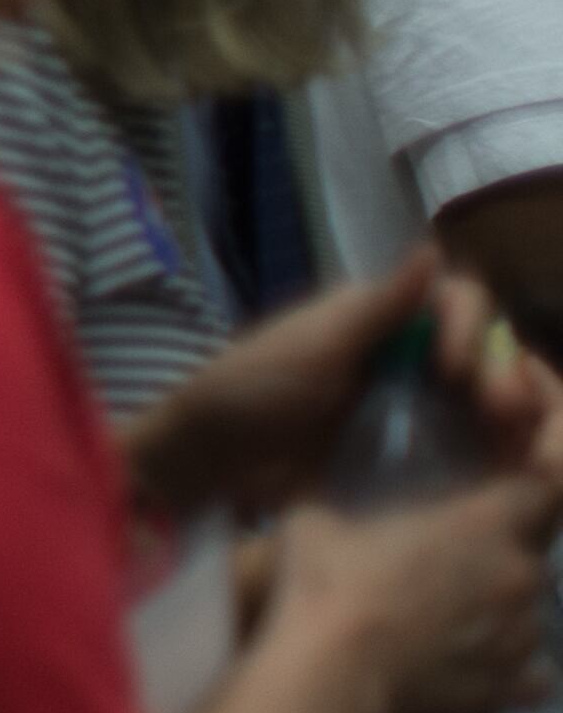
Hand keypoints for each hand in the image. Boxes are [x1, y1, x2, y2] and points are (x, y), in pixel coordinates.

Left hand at [128, 250, 547, 516]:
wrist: (207, 460)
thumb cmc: (248, 391)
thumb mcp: (312, 345)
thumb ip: (378, 305)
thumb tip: (432, 247)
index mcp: (377, 313)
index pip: (457, 300)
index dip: (471, 327)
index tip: (455, 370)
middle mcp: (401, 349)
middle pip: (480, 347)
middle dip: (499, 374)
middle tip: (499, 415)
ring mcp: (404, 400)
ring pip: (478, 394)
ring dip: (500, 412)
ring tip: (504, 445)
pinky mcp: (402, 447)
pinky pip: (457, 438)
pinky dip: (481, 445)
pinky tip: (491, 466)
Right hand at [276, 474, 562, 712]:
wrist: (333, 676)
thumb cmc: (325, 588)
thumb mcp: (311, 525)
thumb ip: (333, 509)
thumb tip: (317, 503)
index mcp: (480, 524)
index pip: (535, 494)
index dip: (511, 502)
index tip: (483, 511)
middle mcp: (516, 574)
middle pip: (529, 560)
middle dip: (497, 567)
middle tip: (445, 579)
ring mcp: (520, 634)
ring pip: (527, 619)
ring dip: (497, 621)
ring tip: (446, 634)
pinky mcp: (512, 686)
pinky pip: (530, 677)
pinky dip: (508, 676)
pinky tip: (470, 674)